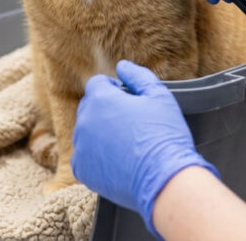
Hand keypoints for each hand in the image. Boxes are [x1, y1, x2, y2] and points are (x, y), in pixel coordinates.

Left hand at [72, 60, 217, 236]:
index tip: (128, 101)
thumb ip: (138, 76)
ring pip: (85, 132)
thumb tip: (122, 66)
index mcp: (100, 99)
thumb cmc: (164, 135)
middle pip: (89, 107)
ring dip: (99, 133)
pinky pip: (83, 157)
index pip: (97, 84)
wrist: (165, 179)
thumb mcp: (159, 96)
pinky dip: (95, 158)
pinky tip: (116, 161)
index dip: (113, 90)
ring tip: (125, 144)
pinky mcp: (82, 170)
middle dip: (105, 110)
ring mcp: (81, 147)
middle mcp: (85, 121)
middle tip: (129, 123)